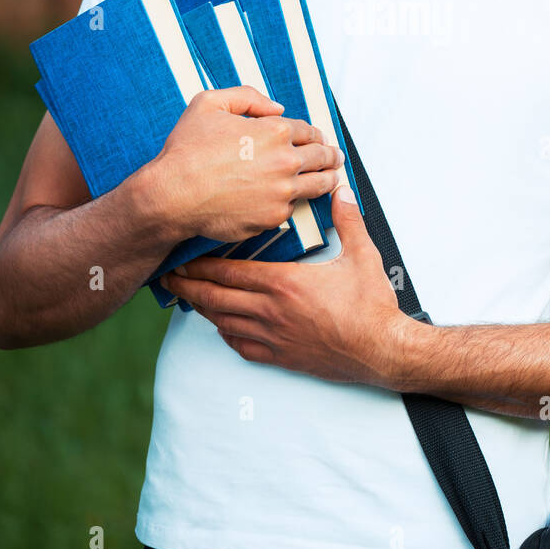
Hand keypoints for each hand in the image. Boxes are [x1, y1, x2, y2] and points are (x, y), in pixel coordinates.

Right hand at [145, 85, 343, 243]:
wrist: (172, 195)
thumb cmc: (187, 151)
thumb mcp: (210, 103)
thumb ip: (248, 97)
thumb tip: (278, 107)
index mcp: (274, 130)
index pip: (309, 131)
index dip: (314, 134)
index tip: (317, 139)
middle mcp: (285, 161)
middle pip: (322, 157)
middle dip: (331, 155)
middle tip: (335, 157)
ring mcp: (283, 191)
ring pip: (319, 185)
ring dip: (329, 179)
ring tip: (332, 179)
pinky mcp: (274, 216)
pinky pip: (293, 208)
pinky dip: (293, 202)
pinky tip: (292, 199)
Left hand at [160, 185, 418, 386]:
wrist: (382, 351)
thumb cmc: (372, 306)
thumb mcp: (363, 256)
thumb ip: (348, 221)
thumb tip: (342, 191)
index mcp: (284, 283)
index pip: (229, 271)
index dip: (201, 264)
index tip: (182, 256)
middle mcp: (271, 311)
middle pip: (215, 297)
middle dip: (187, 285)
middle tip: (167, 277)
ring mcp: (273, 336)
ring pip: (223, 322)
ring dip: (201, 308)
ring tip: (185, 296)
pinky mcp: (281, 357)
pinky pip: (241, 346)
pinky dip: (225, 334)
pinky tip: (220, 326)